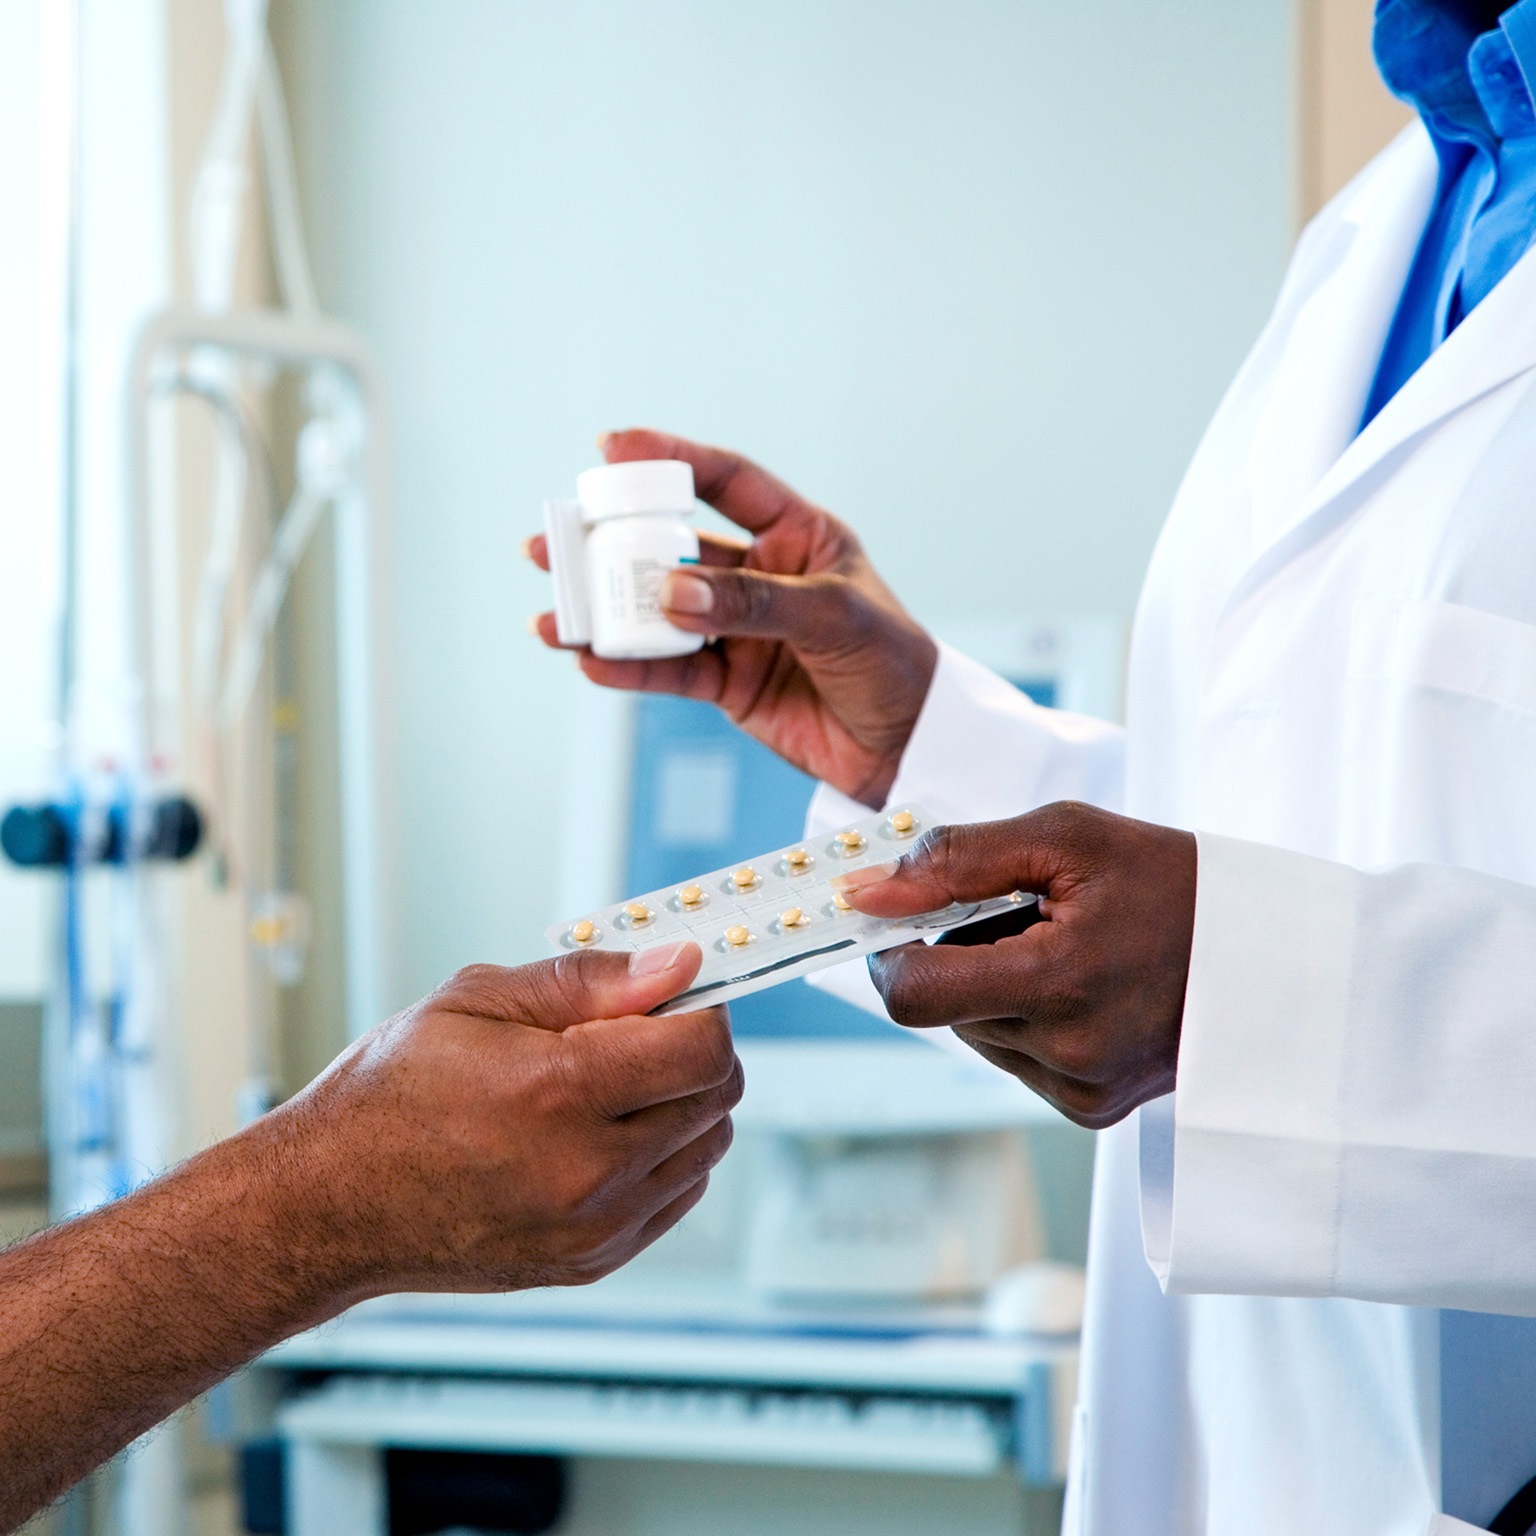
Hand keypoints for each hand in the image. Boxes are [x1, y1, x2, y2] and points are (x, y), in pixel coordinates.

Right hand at [263, 942, 740, 1296]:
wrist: (328, 1205)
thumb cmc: (390, 1093)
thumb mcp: (477, 1000)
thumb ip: (590, 979)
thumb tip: (676, 965)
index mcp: (559, 1092)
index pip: (703, 1049)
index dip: (699, 1008)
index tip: (670, 994)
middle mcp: (589, 1171)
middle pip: (718, 1097)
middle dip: (694, 1051)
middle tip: (637, 1033)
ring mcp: (594, 1228)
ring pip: (707, 1149)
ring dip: (682, 1106)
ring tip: (610, 1086)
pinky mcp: (592, 1262)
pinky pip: (676, 1196)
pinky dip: (663, 1157)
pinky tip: (602, 1133)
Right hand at [527, 429, 937, 806]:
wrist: (908, 748)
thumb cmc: (892, 664)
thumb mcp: (831, 616)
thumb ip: (753, 601)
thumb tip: (671, 590)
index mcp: (798, 535)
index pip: (728, 482)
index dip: (671, 459)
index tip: (612, 448)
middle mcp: (761, 575)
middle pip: (673, 547)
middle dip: (611, 543)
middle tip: (555, 538)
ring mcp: (739, 630)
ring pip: (659, 612)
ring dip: (606, 611)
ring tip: (554, 613)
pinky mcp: (729, 684)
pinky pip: (669, 670)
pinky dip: (628, 668)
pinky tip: (588, 660)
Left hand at [839, 802, 1196, 1127]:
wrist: (1273, 953)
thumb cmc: (1170, 881)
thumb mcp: (1066, 838)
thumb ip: (956, 860)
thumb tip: (867, 891)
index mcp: (1058, 984)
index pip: (913, 994)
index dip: (890, 951)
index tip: (906, 914)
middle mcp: (1066, 1055)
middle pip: (942, 1007)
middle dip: (960, 956)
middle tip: (1027, 915)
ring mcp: (1080, 1092)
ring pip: (975, 1033)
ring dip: (993, 988)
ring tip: (1067, 950)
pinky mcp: (1091, 1111)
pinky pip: (1015, 1059)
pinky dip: (1026, 1019)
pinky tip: (1082, 988)